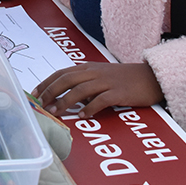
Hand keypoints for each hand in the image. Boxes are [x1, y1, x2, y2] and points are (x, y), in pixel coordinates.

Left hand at [32, 62, 163, 117]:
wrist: (151, 77)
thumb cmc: (124, 79)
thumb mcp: (101, 76)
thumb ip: (85, 83)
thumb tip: (65, 96)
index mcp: (88, 68)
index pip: (62, 72)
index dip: (47, 82)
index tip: (35, 92)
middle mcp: (95, 72)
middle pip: (67, 79)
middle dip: (51, 91)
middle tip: (40, 103)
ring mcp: (107, 81)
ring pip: (81, 89)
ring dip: (66, 101)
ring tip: (55, 112)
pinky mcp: (119, 92)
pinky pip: (101, 100)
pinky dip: (90, 108)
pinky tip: (83, 116)